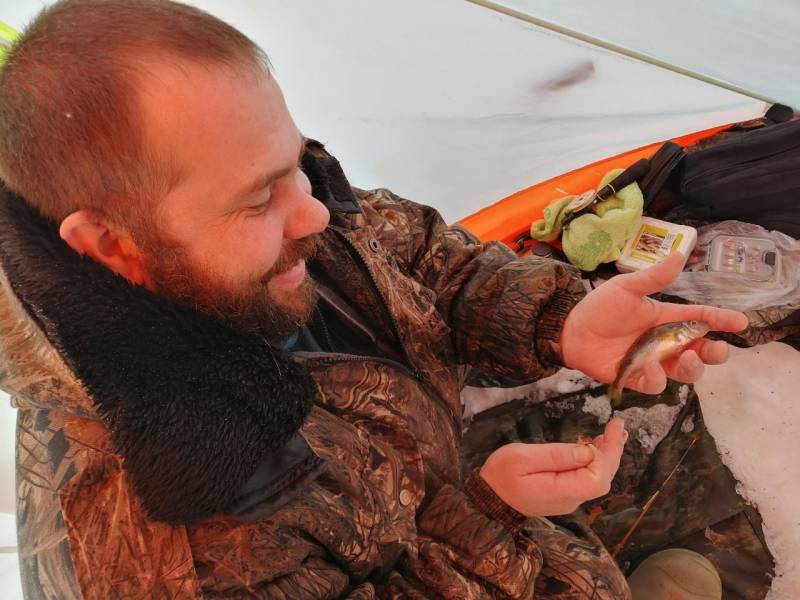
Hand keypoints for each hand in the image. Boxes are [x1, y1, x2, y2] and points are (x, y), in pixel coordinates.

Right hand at [480, 418, 626, 516]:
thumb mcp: (522, 458)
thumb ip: (555, 455)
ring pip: (596, 478)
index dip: (604, 455)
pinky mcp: (564, 493)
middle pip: (602, 478)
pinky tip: (596, 445)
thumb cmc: (500, 475)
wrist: (489, 499)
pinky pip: (586, 478)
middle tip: (618, 423)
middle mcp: (571, 499)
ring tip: (615, 431)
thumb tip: (587, 451)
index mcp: (562, 491)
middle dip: (613, 450)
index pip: (598, 479)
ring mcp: (569, 498)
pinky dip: (595, 460)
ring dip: (607, 454)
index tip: (601, 431)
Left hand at [560, 252, 748, 393]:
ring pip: (687, 372)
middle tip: (716, 349)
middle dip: (715, 352)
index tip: (740, 322)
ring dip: (693, 367)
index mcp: (668, 318)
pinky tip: (649, 365)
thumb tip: (678, 256)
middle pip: (702, 351)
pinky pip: (657, 384)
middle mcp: (666, 343)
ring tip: (687, 356)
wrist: (570, 330)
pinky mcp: (639, 379)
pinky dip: (658, 378)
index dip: (722, 320)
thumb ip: (653, 278)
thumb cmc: (599, 307)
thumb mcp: (626, 288)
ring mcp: (654, 362)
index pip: (702, 319)